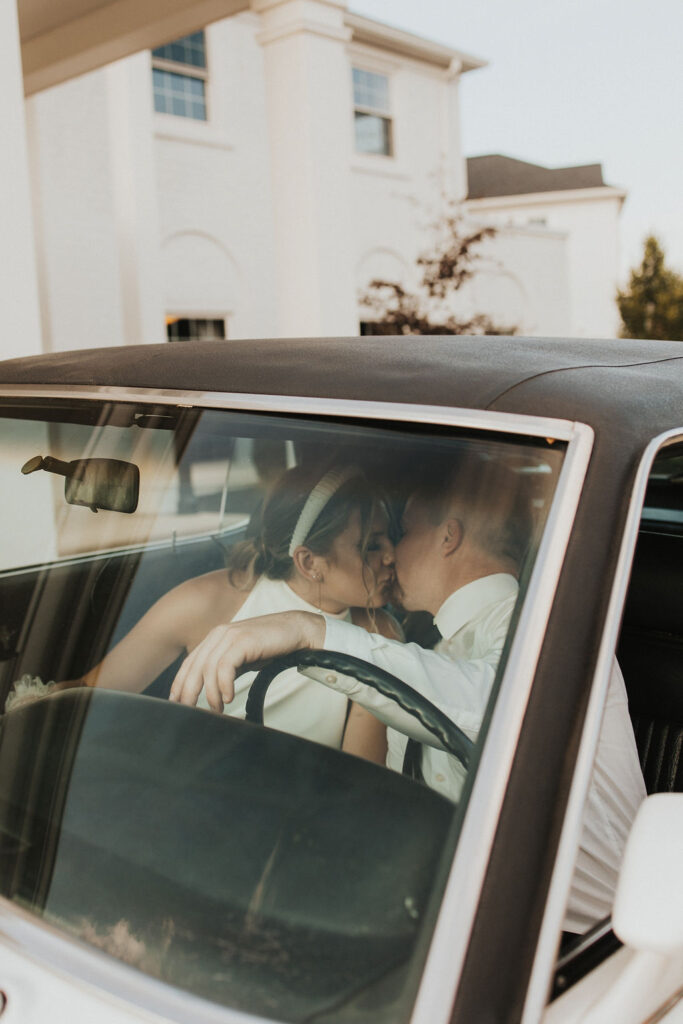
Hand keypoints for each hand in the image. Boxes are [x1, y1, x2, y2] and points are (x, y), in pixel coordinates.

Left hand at [169, 610, 324, 711]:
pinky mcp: (243, 640)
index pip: (190, 662)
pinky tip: (228, 697)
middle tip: (189, 711)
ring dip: (210, 693)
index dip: (179, 683)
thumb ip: (225, 668)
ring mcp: (231, 635)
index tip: (176, 702)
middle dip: (188, 691)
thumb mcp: (242, 658)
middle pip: (195, 666)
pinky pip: (225, 666)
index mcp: (216, 637)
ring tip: (216, 709)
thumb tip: (212, 690)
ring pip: (208, 668)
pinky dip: (223, 684)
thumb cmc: (270, 645)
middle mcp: (219, 634)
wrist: (296, 630)